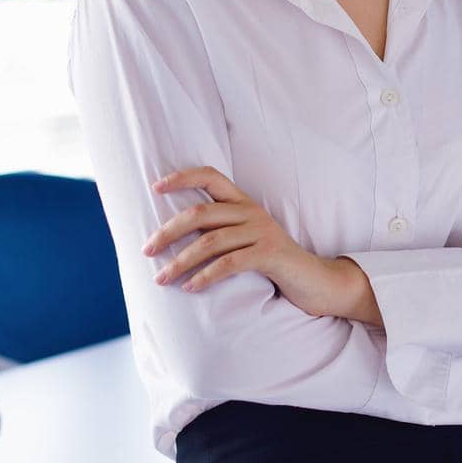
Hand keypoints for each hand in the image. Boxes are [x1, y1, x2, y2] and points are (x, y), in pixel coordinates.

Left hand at [144, 166, 375, 321]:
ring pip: (211, 241)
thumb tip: (174, 236)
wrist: (316, 281)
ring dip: (180, 261)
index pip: (211, 175)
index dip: (183, 177)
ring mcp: (263, 232)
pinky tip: (190, 287)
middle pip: (201, 212)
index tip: (155, 187)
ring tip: (161, 278)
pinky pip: (230, 263)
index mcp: (245, 203)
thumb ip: (221, 232)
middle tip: (146, 250)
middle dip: (168, 231)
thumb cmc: (273, 262)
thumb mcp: (246, 240)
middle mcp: (253, 211)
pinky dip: (206, 276)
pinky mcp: (270, 254)